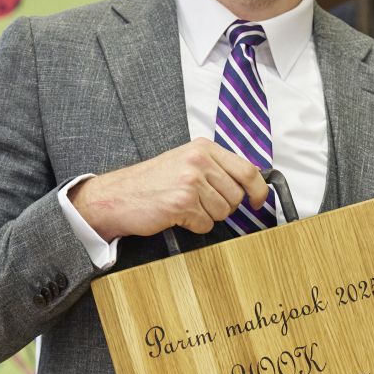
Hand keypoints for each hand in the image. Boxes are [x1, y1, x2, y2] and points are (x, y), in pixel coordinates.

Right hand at [69, 138, 268, 239]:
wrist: (115, 196)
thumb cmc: (150, 183)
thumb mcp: (185, 162)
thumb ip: (215, 167)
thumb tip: (250, 183)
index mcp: (203, 148)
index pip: (248, 170)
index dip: (258, 190)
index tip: (257, 201)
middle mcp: (199, 161)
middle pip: (236, 196)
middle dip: (224, 207)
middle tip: (201, 205)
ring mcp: (191, 181)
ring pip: (223, 212)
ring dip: (207, 217)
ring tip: (185, 208)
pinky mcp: (182, 203)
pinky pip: (206, 224)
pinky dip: (194, 226)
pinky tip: (177, 216)